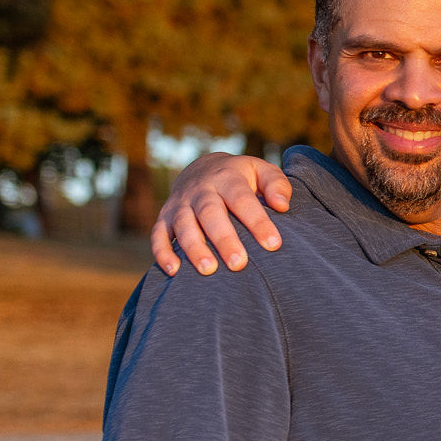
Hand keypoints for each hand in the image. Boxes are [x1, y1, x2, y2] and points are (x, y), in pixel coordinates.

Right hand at [153, 154, 291, 276]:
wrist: (203, 168)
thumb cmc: (242, 177)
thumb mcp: (262, 171)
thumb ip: (276, 185)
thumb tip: (282, 206)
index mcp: (227, 178)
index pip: (242, 200)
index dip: (257, 222)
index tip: (273, 244)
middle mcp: (200, 190)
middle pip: (210, 213)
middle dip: (223, 239)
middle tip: (238, 264)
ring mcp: (180, 204)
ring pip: (184, 225)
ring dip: (194, 248)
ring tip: (208, 270)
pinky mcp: (165, 218)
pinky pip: (158, 235)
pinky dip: (162, 252)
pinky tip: (174, 271)